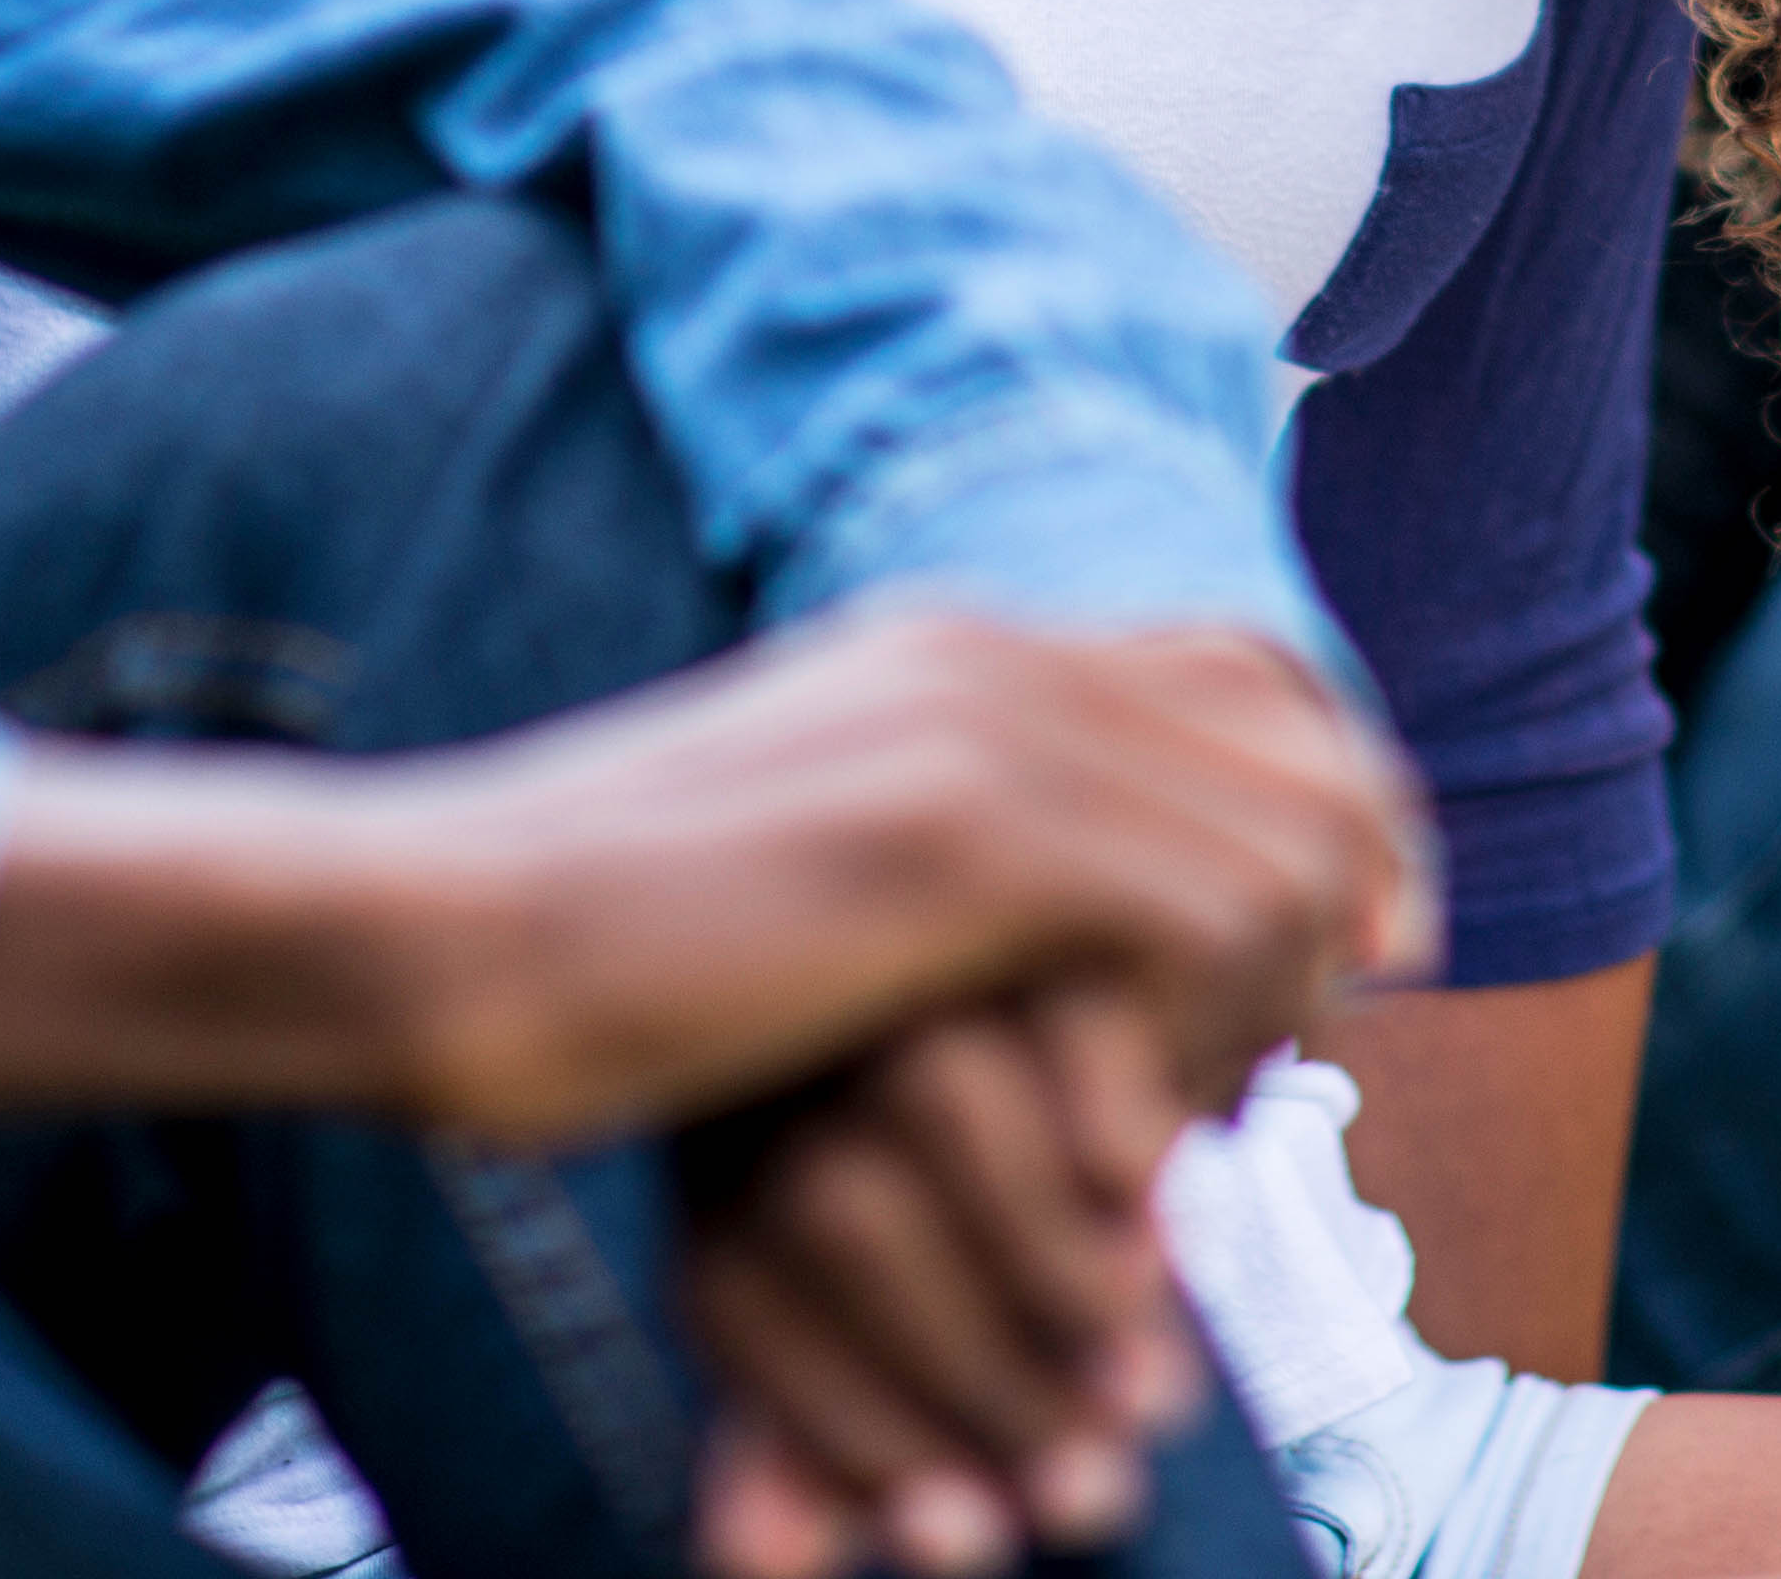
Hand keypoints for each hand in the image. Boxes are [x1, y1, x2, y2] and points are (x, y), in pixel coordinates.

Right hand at [0, 605, 1421, 1143]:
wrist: (439, 935)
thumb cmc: (591, 952)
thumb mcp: (807, 870)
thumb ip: (947, 859)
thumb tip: (1084, 935)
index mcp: (954, 648)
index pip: (1243, 677)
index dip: (1326, 814)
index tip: (1330, 967)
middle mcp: (994, 651)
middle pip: (1304, 742)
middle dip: (1341, 906)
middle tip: (1294, 1062)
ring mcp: (987, 724)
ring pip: (1290, 834)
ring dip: (1278, 993)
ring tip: (1204, 1115)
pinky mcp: (969, 830)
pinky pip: (1210, 919)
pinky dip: (1204, 1040)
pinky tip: (1130, 1133)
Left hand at [685, 982, 1198, 1578]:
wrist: (1035, 929)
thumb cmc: (932, 1168)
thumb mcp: (835, 1281)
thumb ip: (800, 1424)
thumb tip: (760, 1563)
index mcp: (709, 1122)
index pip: (735, 1290)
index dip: (847, 1434)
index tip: (964, 1546)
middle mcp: (782, 1014)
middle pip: (837, 1208)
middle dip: (978, 1384)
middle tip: (1093, 1498)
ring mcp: (902, 925)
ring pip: (945, 1098)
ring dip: (1061, 1279)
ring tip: (1151, 1397)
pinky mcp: (1035, 853)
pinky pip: (1076, 1002)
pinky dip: (1130, 1129)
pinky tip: (1173, 1224)